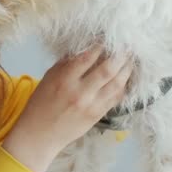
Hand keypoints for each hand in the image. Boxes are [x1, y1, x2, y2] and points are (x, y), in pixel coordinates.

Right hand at [2, 44, 133, 171]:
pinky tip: (126, 77)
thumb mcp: (49, 77)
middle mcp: (80, 92)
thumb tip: (84, 48)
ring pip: (117, 83)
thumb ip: (67, 63)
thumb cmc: (41, 103)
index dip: (100, 45)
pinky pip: (116, 98)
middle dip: (120, 55)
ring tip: (130, 59)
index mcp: (65, 79)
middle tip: (127, 45)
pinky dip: (123, 85)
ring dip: (127, 69)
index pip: (88, 57)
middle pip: (108, 69)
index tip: (107, 37)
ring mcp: (92, 105)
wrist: (40, 134)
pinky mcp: (98, 115)